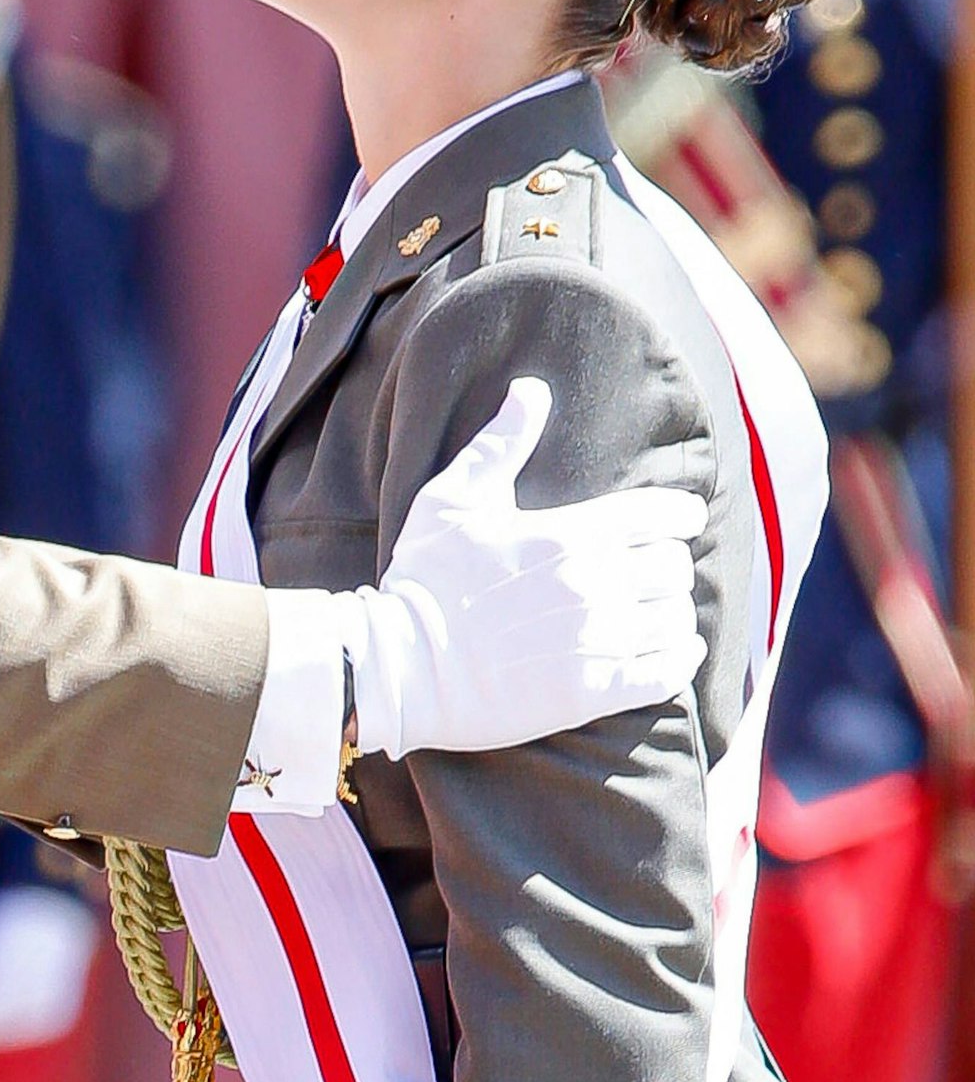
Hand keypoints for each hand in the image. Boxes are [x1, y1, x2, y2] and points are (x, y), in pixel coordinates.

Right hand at [346, 377, 703, 759]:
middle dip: (670, 562)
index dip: (680, 514)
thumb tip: (531, 390)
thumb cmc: (424, 579)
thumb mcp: (451, 500)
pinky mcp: (591, 691)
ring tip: (656, 610)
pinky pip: (665, 673)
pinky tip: (674, 650)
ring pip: (674, 618)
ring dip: (672, 610)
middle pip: (674, 566)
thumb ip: (499, 444)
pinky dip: (679, 658)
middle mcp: (591, 586)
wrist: (400, 667)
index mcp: (567, 535)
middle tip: (654, 568)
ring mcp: (594, 642)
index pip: (659, 514)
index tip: (681, 519)